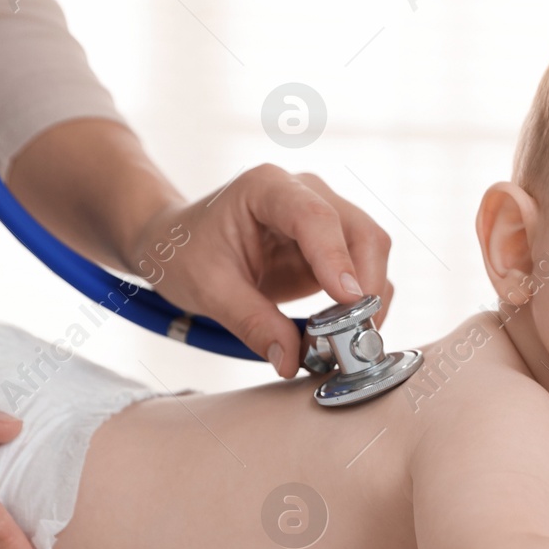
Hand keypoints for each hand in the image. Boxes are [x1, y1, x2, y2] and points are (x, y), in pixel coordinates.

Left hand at [128, 164, 392, 378]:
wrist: (177, 244)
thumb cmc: (184, 252)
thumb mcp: (207, 289)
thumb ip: (251, 322)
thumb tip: (291, 360)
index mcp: (266, 188)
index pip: (315, 217)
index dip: (336, 257)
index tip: (350, 300)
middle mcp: (304, 193)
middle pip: (360, 232)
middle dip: (366, 285)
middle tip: (355, 335)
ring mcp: (324, 217)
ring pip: (372, 251)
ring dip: (370, 297)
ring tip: (347, 339)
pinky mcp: (331, 246)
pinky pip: (364, 271)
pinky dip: (364, 303)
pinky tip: (344, 330)